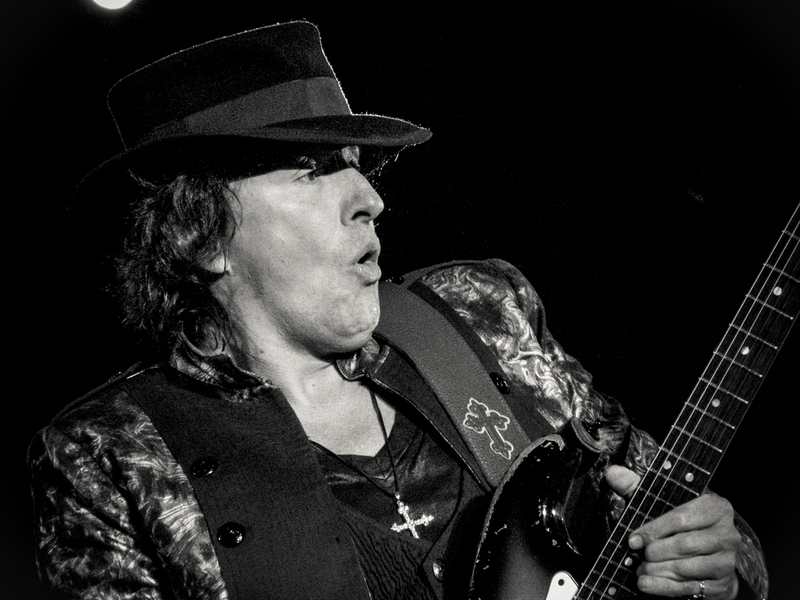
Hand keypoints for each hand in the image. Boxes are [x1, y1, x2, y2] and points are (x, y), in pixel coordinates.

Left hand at [605, 465, 741, 599]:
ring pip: (688, 568)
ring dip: (659, 571)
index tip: (633, 540)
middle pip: (685, 544)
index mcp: (716, 508)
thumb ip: (637, 486)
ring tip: (642, 571)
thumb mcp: (664, 501)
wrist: (713, 554)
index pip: (681, 518)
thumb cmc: (684, 524)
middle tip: (641, 557)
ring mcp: (728, 561)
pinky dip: (666, 588)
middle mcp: (727, 534)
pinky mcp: (724, 584)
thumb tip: (612, 473)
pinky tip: (648, 585)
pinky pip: (691, 588)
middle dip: (656, 552)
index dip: (653, 530)